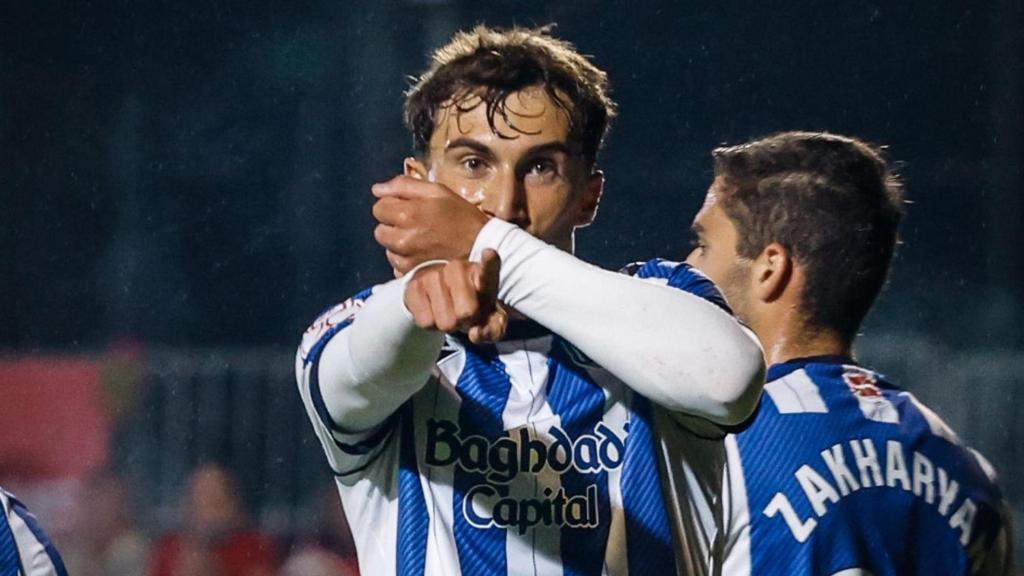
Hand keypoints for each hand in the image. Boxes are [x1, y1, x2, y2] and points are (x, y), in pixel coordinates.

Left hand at [372, 175, 489, 275]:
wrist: (482, 247)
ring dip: (398, 243)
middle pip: (380, 229)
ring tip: (420, 240)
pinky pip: (396, 264)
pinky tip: (422, 254)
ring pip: (387, 248)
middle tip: (415, 224)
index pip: (378, 208)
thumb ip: (404, 186)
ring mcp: (406, 259)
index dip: (393, 206)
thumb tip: (377, 189)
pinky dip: (405, 259)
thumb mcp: (438, 191)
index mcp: (407, 214)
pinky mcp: (411, 274)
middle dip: (393, 225)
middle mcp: (402, 238)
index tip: (410, 208)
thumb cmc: (462, 217)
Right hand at [404, 249, 506, 342]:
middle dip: (467, 322)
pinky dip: (432, 325)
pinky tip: (433, 311)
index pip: (488, 267)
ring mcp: (434, 274)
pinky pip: (426, 322)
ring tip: (449, 312)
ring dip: (449, 325)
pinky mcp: (414, 286)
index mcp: (483, 272)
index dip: (489, 261)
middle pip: (467, 313)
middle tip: (465, 315)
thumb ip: (494, 328)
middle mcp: (459, 267)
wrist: (438, 299)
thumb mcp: (489, 319)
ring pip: (446, 321)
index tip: (489, 254)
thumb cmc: (471, 305)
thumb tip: (476, 333)